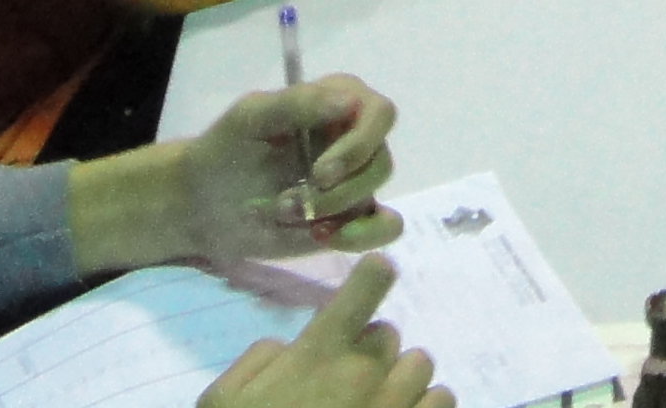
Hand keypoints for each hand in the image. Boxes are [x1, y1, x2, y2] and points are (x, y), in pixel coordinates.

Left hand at [169, 80, 404, 259]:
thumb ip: (299, 103)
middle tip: (287, 202)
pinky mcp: (350, 218)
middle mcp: (355, 138)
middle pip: (380, 163)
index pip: (379, 115)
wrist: (203, 203)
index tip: (320, 172)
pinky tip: (322, 236)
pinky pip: (384, 227)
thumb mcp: (251, 117)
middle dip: (336, 192)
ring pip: (376, 195)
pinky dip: (362, 236)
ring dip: (332, 212)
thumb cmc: (225, 149)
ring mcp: (354, 181)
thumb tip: (350, 102)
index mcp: (338, 101)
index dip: (359, 146)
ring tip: (284, 214)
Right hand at [200, 254, 452, 407]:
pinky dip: (427, 405)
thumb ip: (261, 360)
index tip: (379, 272)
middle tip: (349, 380)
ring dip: (402, 378)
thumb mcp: (223, 400)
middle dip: (371, 352)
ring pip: (421, 365)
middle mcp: (364, 373)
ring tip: (379, 402)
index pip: (363, 289)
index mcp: (317, 354)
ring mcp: (394, 406)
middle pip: (389, 335)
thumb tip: (292, 347)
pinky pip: (442, 400)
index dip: (372, 276)